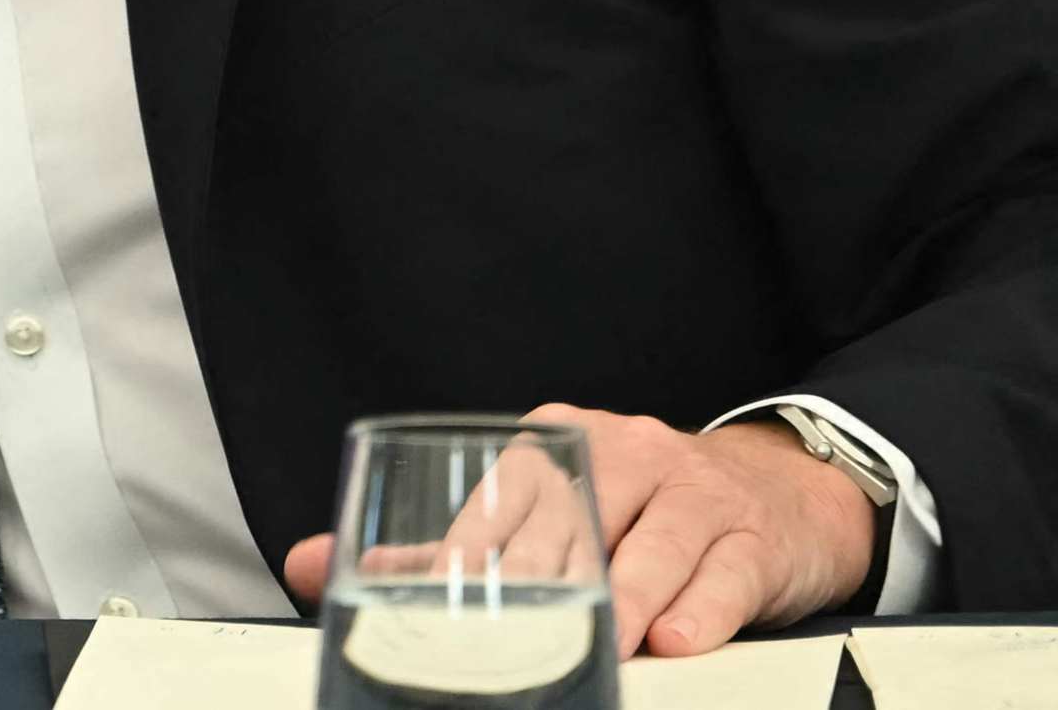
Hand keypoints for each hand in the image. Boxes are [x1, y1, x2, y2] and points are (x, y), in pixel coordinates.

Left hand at [279, 403, 877, 657]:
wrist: (777, 491)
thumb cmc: (635, 510)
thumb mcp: (548, 510)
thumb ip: (440, 548)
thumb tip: (311, 565)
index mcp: (556, 441)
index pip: (499, 499)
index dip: (467, 555)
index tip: (445, 606)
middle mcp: (626, 453)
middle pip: (571, 527)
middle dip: (543, 588)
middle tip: (515, 641)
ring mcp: (694, 492)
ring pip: (652, 549)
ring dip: (623, 602)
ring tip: (602, 646)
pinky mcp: (752, 537)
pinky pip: (722, 575)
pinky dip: (697, 611)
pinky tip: (671, 641)